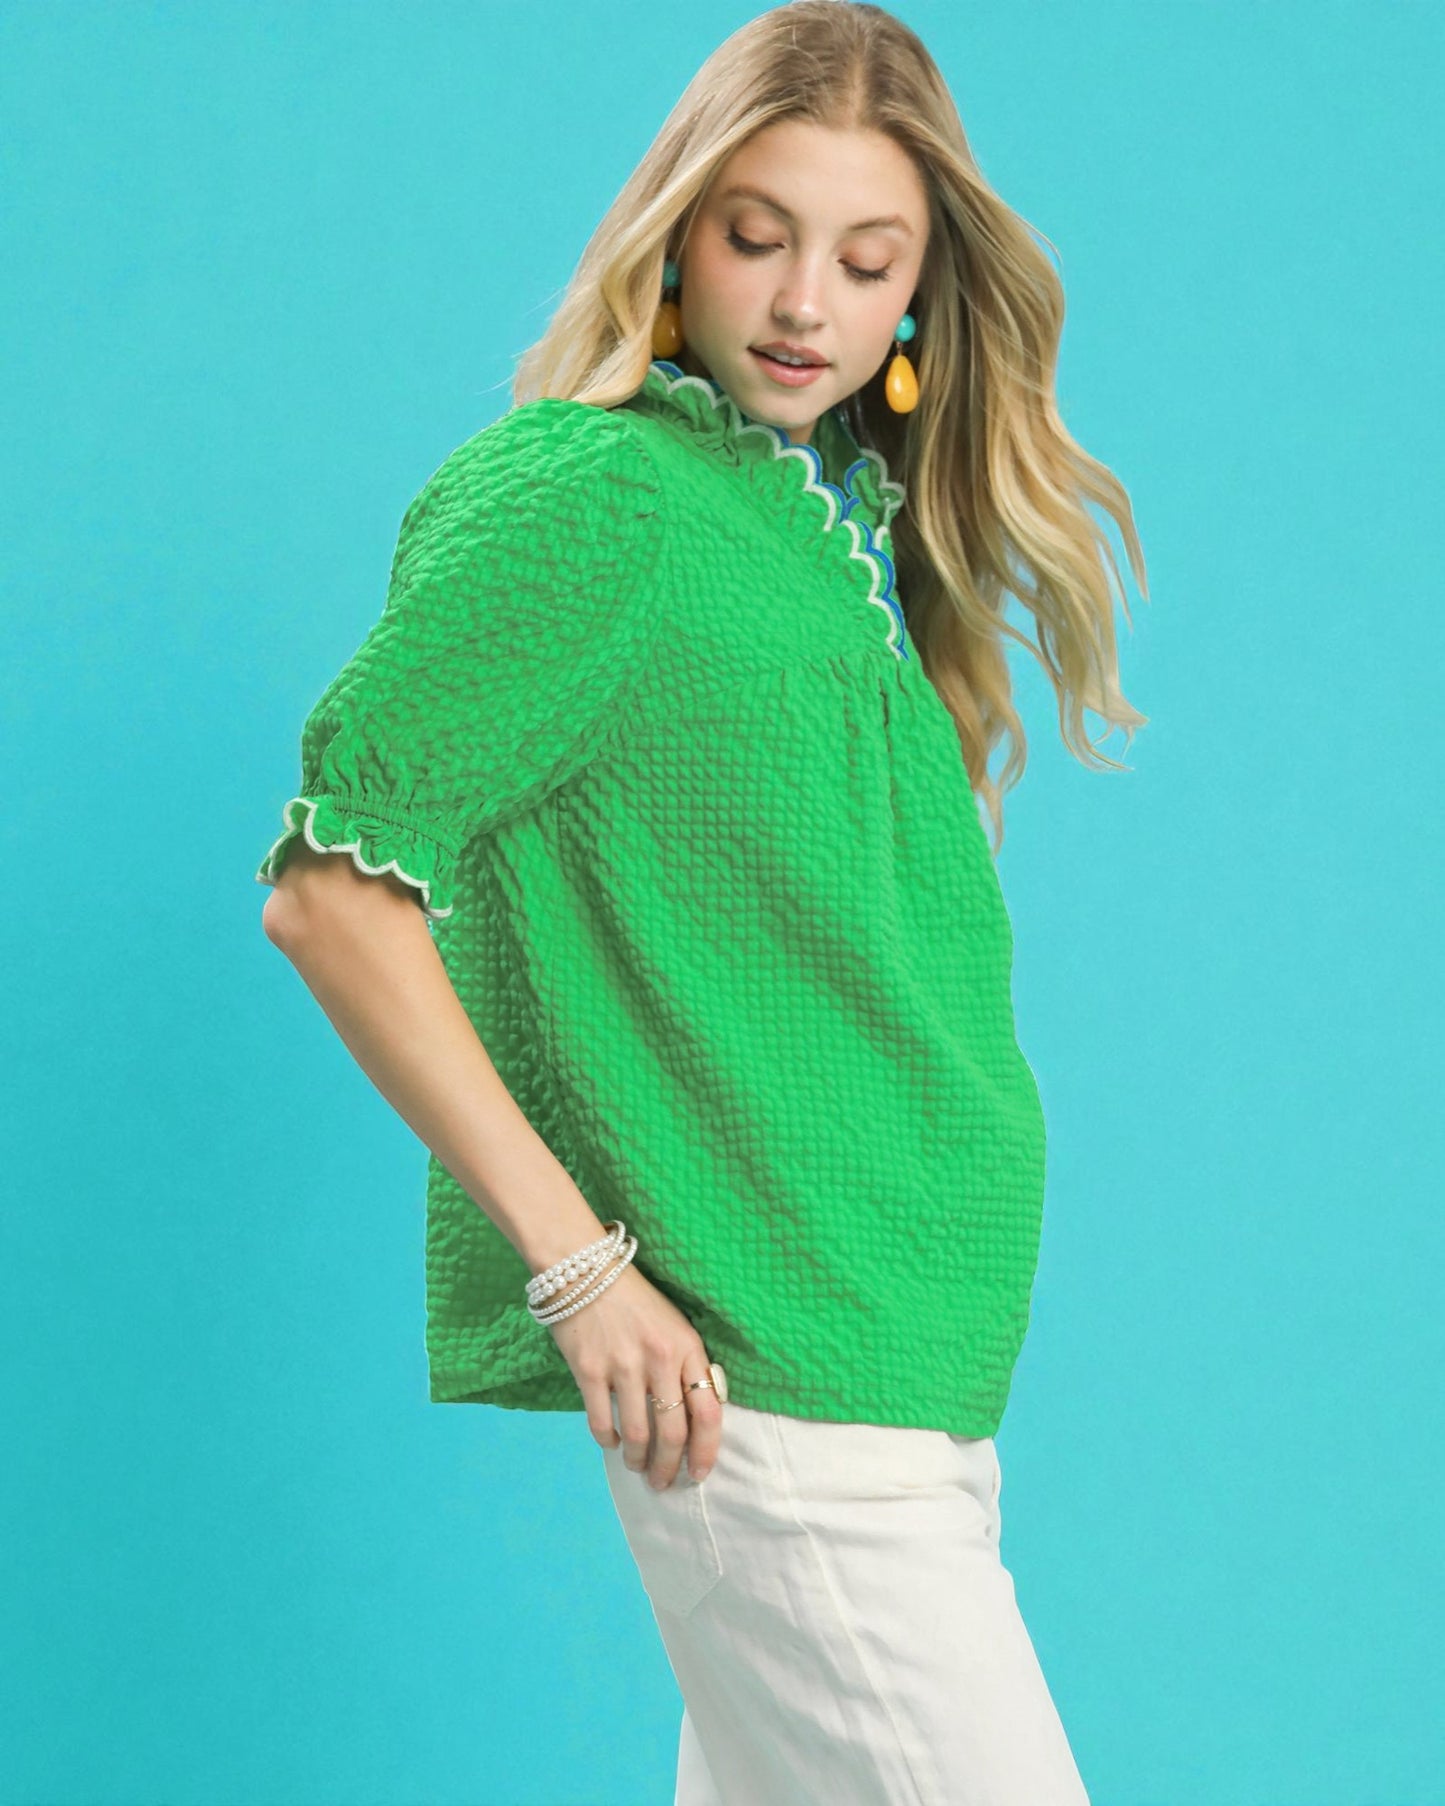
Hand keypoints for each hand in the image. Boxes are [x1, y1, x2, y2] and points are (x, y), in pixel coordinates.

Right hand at [545, 1260, 722, 1489]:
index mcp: (688, 1347)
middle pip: (674, 1432)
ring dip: (638, 1460)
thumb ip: (689, 1365)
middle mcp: (660, 1359)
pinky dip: (608, 1440)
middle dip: (670, 1467)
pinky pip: (602, 1421)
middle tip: (664, 1482)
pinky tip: (611, 1443)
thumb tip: (697, 1415)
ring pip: (639, 1434)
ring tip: (636, 1466)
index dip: (706, 1450)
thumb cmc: (636, 1301)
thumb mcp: (676, 1326)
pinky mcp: (590, 1370)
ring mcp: (624, 1366)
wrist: (586, 1271)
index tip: (699, 1473)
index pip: (709, 1411)